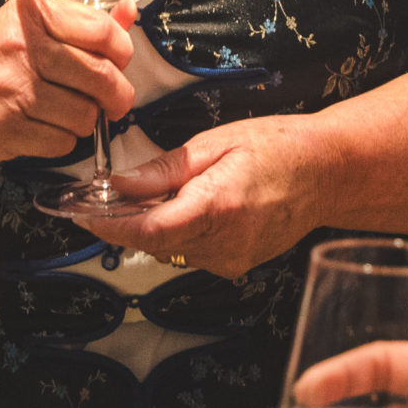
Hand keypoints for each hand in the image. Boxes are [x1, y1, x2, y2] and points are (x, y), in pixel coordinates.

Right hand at [0, 0, 134, 168]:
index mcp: (31, 14)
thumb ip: (78, 22)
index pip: (105, 33)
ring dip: (83, 121)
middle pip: (103, 77)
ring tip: (61, 113)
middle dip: (116, 96)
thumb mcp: (22, 26)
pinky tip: (39, 128)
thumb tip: (130, 12)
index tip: (117, 63)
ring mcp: (14, 90)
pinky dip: (59, 140)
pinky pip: (62, 142)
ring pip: (86, 115)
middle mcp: (23, 48)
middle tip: (110, 101)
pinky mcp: (8, 128)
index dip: (121, 54)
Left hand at [75, 114, 322, 277]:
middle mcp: (224, 243)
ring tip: (158, 191)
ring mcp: (231, 259)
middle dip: (124, 221)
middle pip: (153, 242)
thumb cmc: (278, 148)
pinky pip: (191, 250)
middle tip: (103, 197)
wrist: (327, 174)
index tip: (80, 215)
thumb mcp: (216, 143)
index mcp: (216, 208)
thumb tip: (120, 185)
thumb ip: (165, 169)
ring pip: (170, 248)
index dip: (108, 228)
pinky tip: (187, 204)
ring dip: (152, 224)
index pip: (147, 232)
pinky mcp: (236, 264)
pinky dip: (178, 230)